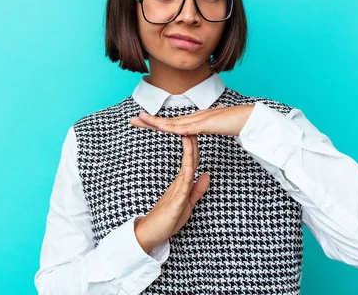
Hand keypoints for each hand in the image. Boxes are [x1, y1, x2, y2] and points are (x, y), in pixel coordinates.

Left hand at [130, 104, 254, 136]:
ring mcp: (199, 120)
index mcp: (198, 120)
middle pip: (168, 120)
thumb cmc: (238, 122)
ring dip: (154, 121)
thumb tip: (207, 124)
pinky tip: (159, 127)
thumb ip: (212, 124)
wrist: (251, 118)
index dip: (158, 122)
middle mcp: (195, 117)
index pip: (173, 122)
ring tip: (139, 119)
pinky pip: (184, 127)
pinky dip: (170, 127)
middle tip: (132, 119)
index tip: (145, 122)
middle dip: (150, 120)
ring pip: (172, 122)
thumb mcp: (220, 125)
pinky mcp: (204, 124)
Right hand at [134, 135, 209, 253]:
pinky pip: (183, 188)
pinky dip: (187, 176)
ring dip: (188, 152)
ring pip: (185, 168)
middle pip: (188, 159)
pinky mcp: (175, 202)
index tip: (199, 130)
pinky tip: (190, 166)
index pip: (192, 160)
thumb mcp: (188, 203)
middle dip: (191, 141)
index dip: (196, 145)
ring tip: (189, 136)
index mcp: (183, 182)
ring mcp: (176, 191)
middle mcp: (179, 183)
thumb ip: (197, 190)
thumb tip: (206, 175)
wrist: (150, 234)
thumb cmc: (167, 220)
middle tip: (192, 123)